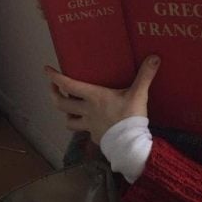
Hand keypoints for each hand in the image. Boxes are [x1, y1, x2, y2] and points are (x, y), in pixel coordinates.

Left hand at [45, 55, 159, 143]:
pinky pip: (84, 131)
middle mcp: (87, 110)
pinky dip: (83, 127)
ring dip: (66, 114)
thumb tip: (154, 57)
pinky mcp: (95, 137)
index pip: (69, 85)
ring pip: (68, 121)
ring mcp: (89, 125)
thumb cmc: (130, 117)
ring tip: (68, 108)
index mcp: (94, 97)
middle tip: (54, 88)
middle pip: (61, 104)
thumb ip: (145, 75)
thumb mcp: (138, 94)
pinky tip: (89, 124)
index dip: (55, 77)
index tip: (46, 70)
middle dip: (54, 94)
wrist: (130, 145)